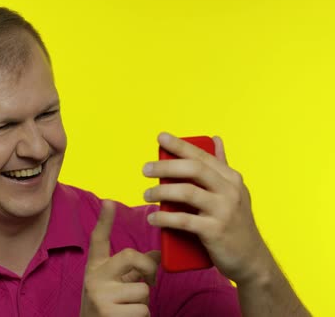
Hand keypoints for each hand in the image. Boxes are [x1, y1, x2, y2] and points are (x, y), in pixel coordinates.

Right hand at [80, 200, 160, 316]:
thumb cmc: (108, 308)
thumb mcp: (116, 285)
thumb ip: (134, 270)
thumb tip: (158, 255)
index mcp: (95, 268)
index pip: (98, 240)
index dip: (105, 220)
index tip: (110, 201)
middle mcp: (94, 278)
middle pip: (131, 256)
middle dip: (148, 268)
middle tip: (150, 281)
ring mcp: (100, 296)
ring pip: (143, 290)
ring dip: (143, 303)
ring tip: (128, 309)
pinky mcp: (109, 314)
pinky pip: (142, 310)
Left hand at [143, 132, 270, 284]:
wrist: (251, 260)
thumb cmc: (236, 223)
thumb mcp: (234, 191)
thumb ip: (222, 166)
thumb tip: (215, 138)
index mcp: (231, 178)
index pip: (202, 156)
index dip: (180, 145)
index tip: (161, 137)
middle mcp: (230, 191)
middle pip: (193, 170)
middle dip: (166, 166)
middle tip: (145, 169)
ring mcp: (224, 211)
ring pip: (187, 193)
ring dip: (161, 191)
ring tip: (145, 195)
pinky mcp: (215, 231)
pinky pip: (184, 220)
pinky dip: (164, 218)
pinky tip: (152, 218)